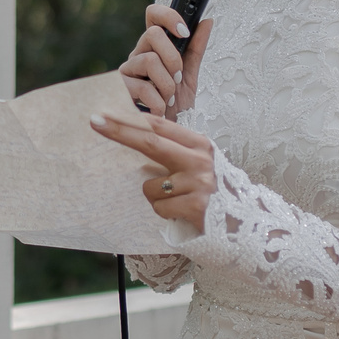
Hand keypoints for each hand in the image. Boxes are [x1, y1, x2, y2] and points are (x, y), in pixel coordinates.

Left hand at [89, 111, 216, 236]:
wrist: (243, 224)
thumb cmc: (212, 192)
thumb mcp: (198, 164)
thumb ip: (174, 151)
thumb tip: (134, 137)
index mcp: (199, 144)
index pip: (159, 126)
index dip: (130, 119)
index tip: (105, 114)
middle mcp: (200, 159)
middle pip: (150, 142)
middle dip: (120, 131)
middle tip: (95, 122)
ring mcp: (199, 182)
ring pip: (150, 186)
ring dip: (155, 197)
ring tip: (177, 201)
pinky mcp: (197, 206)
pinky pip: (160, 207)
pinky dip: (165, 212)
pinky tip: (182, 213)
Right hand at [117, 5, 211, 117]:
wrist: (166, 136)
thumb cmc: (174, 105)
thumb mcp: (189, 76)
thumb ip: (195, 49)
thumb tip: (207, 21)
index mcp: (154, 48)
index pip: (154, 16)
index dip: (168, 16)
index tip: (184, 32)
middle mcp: (137, 55)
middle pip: (153, 34)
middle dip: (173, 58)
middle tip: (177, 78)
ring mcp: (126, 72)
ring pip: (150, 60)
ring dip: (167, 84)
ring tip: (168, 98)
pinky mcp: (120, 91)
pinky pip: (143, 87)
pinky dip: (159, 102)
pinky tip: (160, 110)